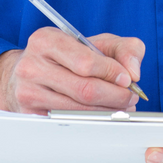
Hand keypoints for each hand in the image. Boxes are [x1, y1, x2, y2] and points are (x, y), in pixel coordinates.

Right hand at [0, 27, 144, 114]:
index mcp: (46, 40)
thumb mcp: (95, 42)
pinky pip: (68, 122)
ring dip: (107, 110)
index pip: (86, 62)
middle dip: (115, 96)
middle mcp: (32, 65)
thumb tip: (133, 72)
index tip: (128, 79)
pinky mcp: (30, 114)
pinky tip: (101, 113)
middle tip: (130, 97)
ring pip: (78, 110)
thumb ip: (124, 48)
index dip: (112, 72)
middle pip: (84, 90)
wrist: (30, 71)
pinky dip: (91, 120)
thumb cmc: (67, 55)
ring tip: (120, 106)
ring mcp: (28, 92)